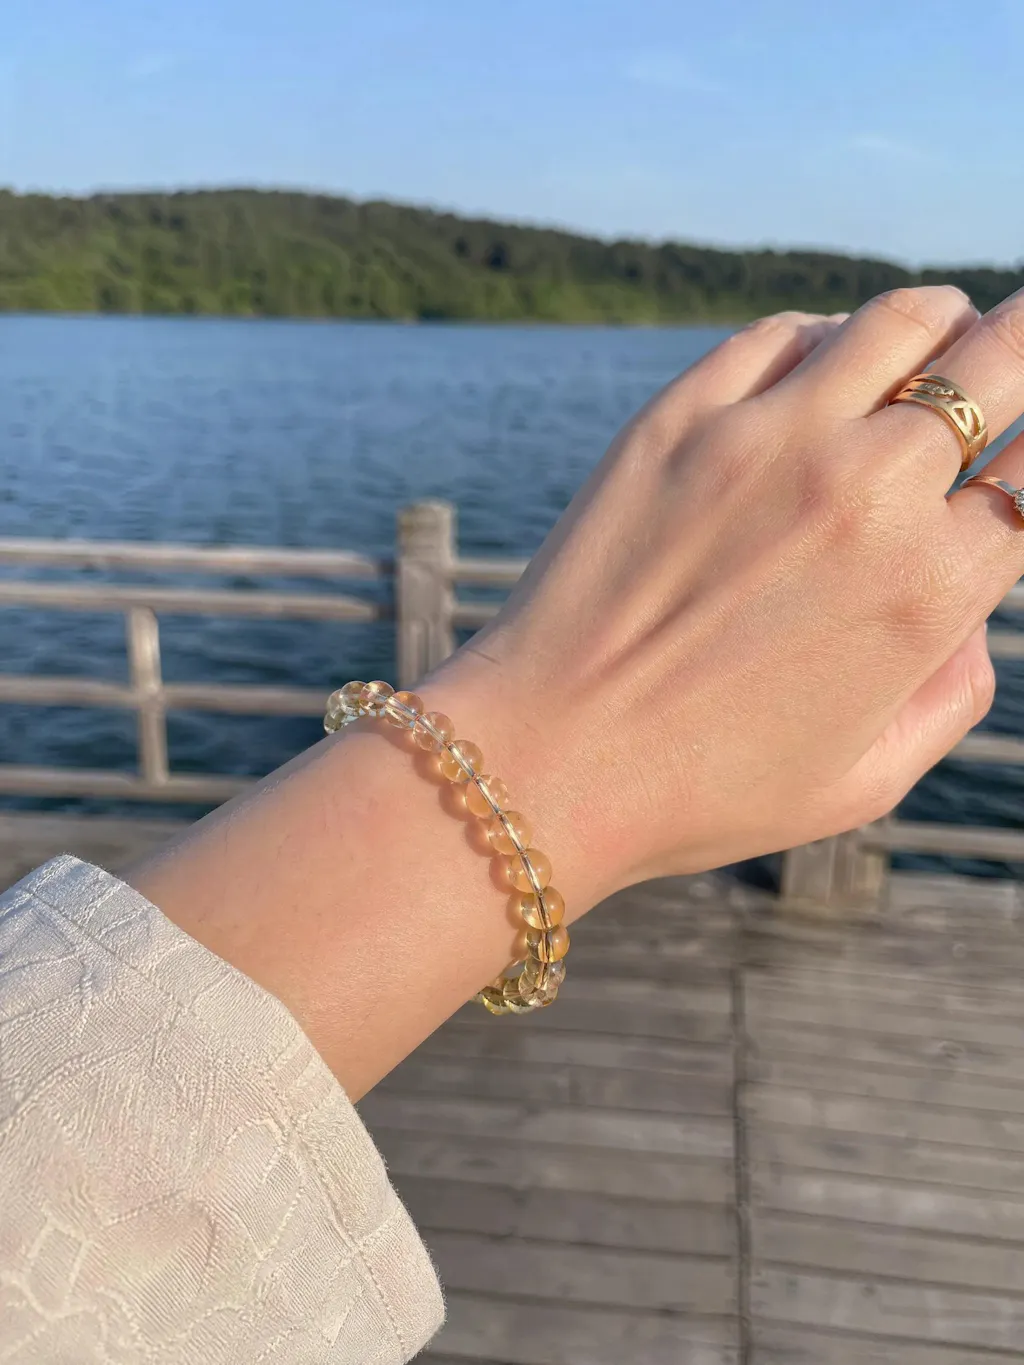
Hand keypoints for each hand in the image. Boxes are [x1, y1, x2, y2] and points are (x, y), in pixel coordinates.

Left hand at [436, 287, 1023, 901]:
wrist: (546, 760)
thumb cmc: (703, 790)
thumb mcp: (864, 782)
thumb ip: (952, 695)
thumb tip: (969, 613)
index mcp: (928, 592)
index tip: (1016, 463)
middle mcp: (866, 493)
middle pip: (1004, 359)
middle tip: (1009, 371)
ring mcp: (769, 440)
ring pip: (903, 321)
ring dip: (941, 327)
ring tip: (935, 351)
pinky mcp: (682, 418)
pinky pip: (785, 332)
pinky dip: (826, 338)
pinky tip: (821, 370)